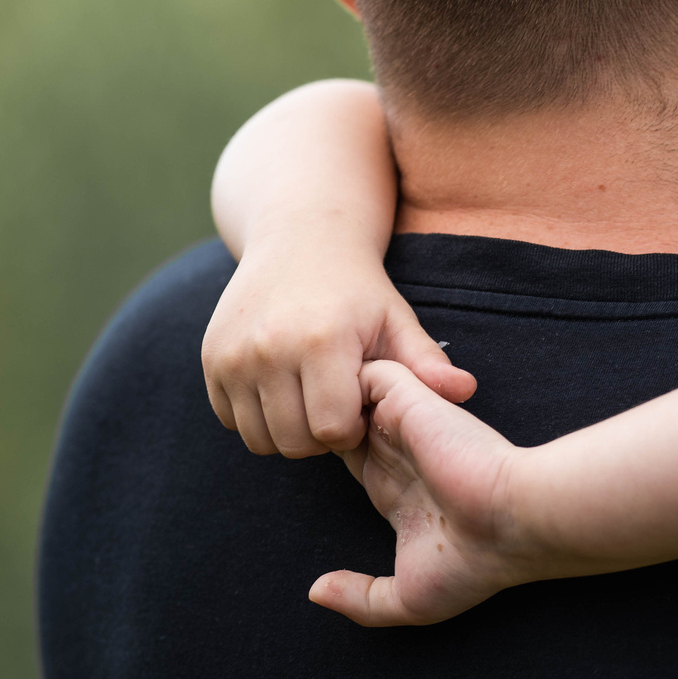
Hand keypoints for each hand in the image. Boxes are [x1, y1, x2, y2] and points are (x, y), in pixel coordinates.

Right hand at [202, 243, 475, 457]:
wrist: (299, 236)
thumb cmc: (357, 287)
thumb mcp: (396, 318)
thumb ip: (426, 362)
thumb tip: (467, 391)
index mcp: (320, 341)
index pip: (332, 431)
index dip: (352, 427)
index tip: (360, 401)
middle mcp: (267, 349)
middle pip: (294, 442)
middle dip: (321, 434)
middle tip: (336, 400)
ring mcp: (232, 355)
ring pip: (259, 439)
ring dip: (287, 429)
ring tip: (310, 394)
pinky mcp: (210, 358)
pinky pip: (231, 420)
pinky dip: (256, 414)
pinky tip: (281, 385)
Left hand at [310, 361, 545, 625]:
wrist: (510, 523)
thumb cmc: (473, 563)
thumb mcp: (409, 599)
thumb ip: (360, 600)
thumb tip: (317, 591)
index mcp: (397, 491)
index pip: (347, 458)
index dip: (321, 455)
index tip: (302, 461)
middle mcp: (398, 454)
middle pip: (341, 419)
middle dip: (314, 422)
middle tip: (293, 431)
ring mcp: (403, 425)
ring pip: (349, 390)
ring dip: (324, 399)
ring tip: (305, 418)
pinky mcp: (409, 400)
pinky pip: (366, 372)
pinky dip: (343, 382)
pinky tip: (328, 410)